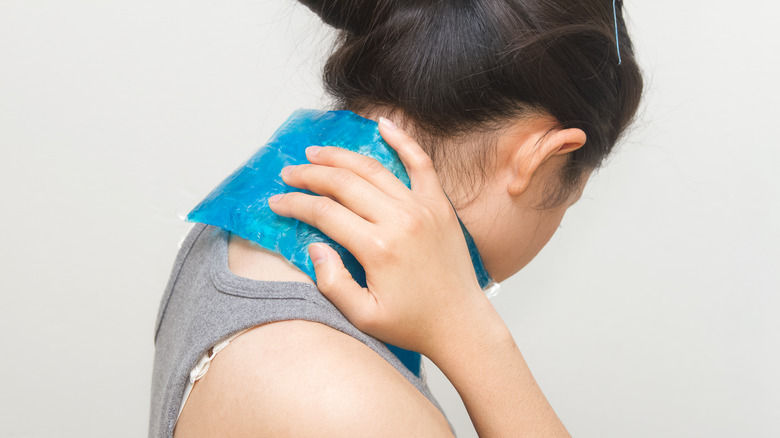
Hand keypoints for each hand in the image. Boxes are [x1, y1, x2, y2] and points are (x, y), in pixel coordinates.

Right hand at [267, 117, 485, 356]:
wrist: (460, 323)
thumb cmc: (413, 324)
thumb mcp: (364, 316)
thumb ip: (333, 282)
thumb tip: (315, 247)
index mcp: (378, 248)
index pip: (324, 213)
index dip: (295, 204)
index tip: (277, 202)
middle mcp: (399, 221)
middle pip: (343, 183)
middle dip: (310, 175)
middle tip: (289, 173)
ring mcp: (422, 208)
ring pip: (373, 169)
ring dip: (340, 156)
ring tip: (316, 152)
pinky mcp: (439, 206)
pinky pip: (421, 164)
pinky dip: (402, 141)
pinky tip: (383, 124)